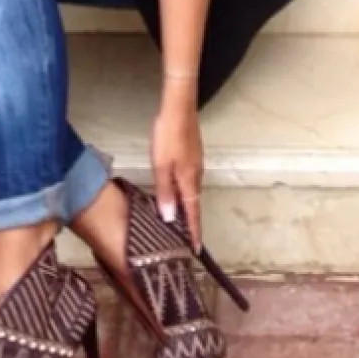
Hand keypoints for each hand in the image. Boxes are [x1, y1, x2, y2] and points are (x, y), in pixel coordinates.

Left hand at [151, 101, 203, 249]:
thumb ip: (165, 192)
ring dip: (186, 205)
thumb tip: (171, 217)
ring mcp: (196, 163)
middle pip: (193, 203)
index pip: (193, 213)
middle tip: (183, 239)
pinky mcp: (192, 154)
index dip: (194, 231)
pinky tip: (175, 190)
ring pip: (191, 190)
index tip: (196, 250)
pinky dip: (184, 190)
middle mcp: (196, 174)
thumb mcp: (161, 166)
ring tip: (177, 219)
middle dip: (190, 221)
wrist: (179, 107)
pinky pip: (189, 179)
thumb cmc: (168, 136)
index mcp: (189, 180)